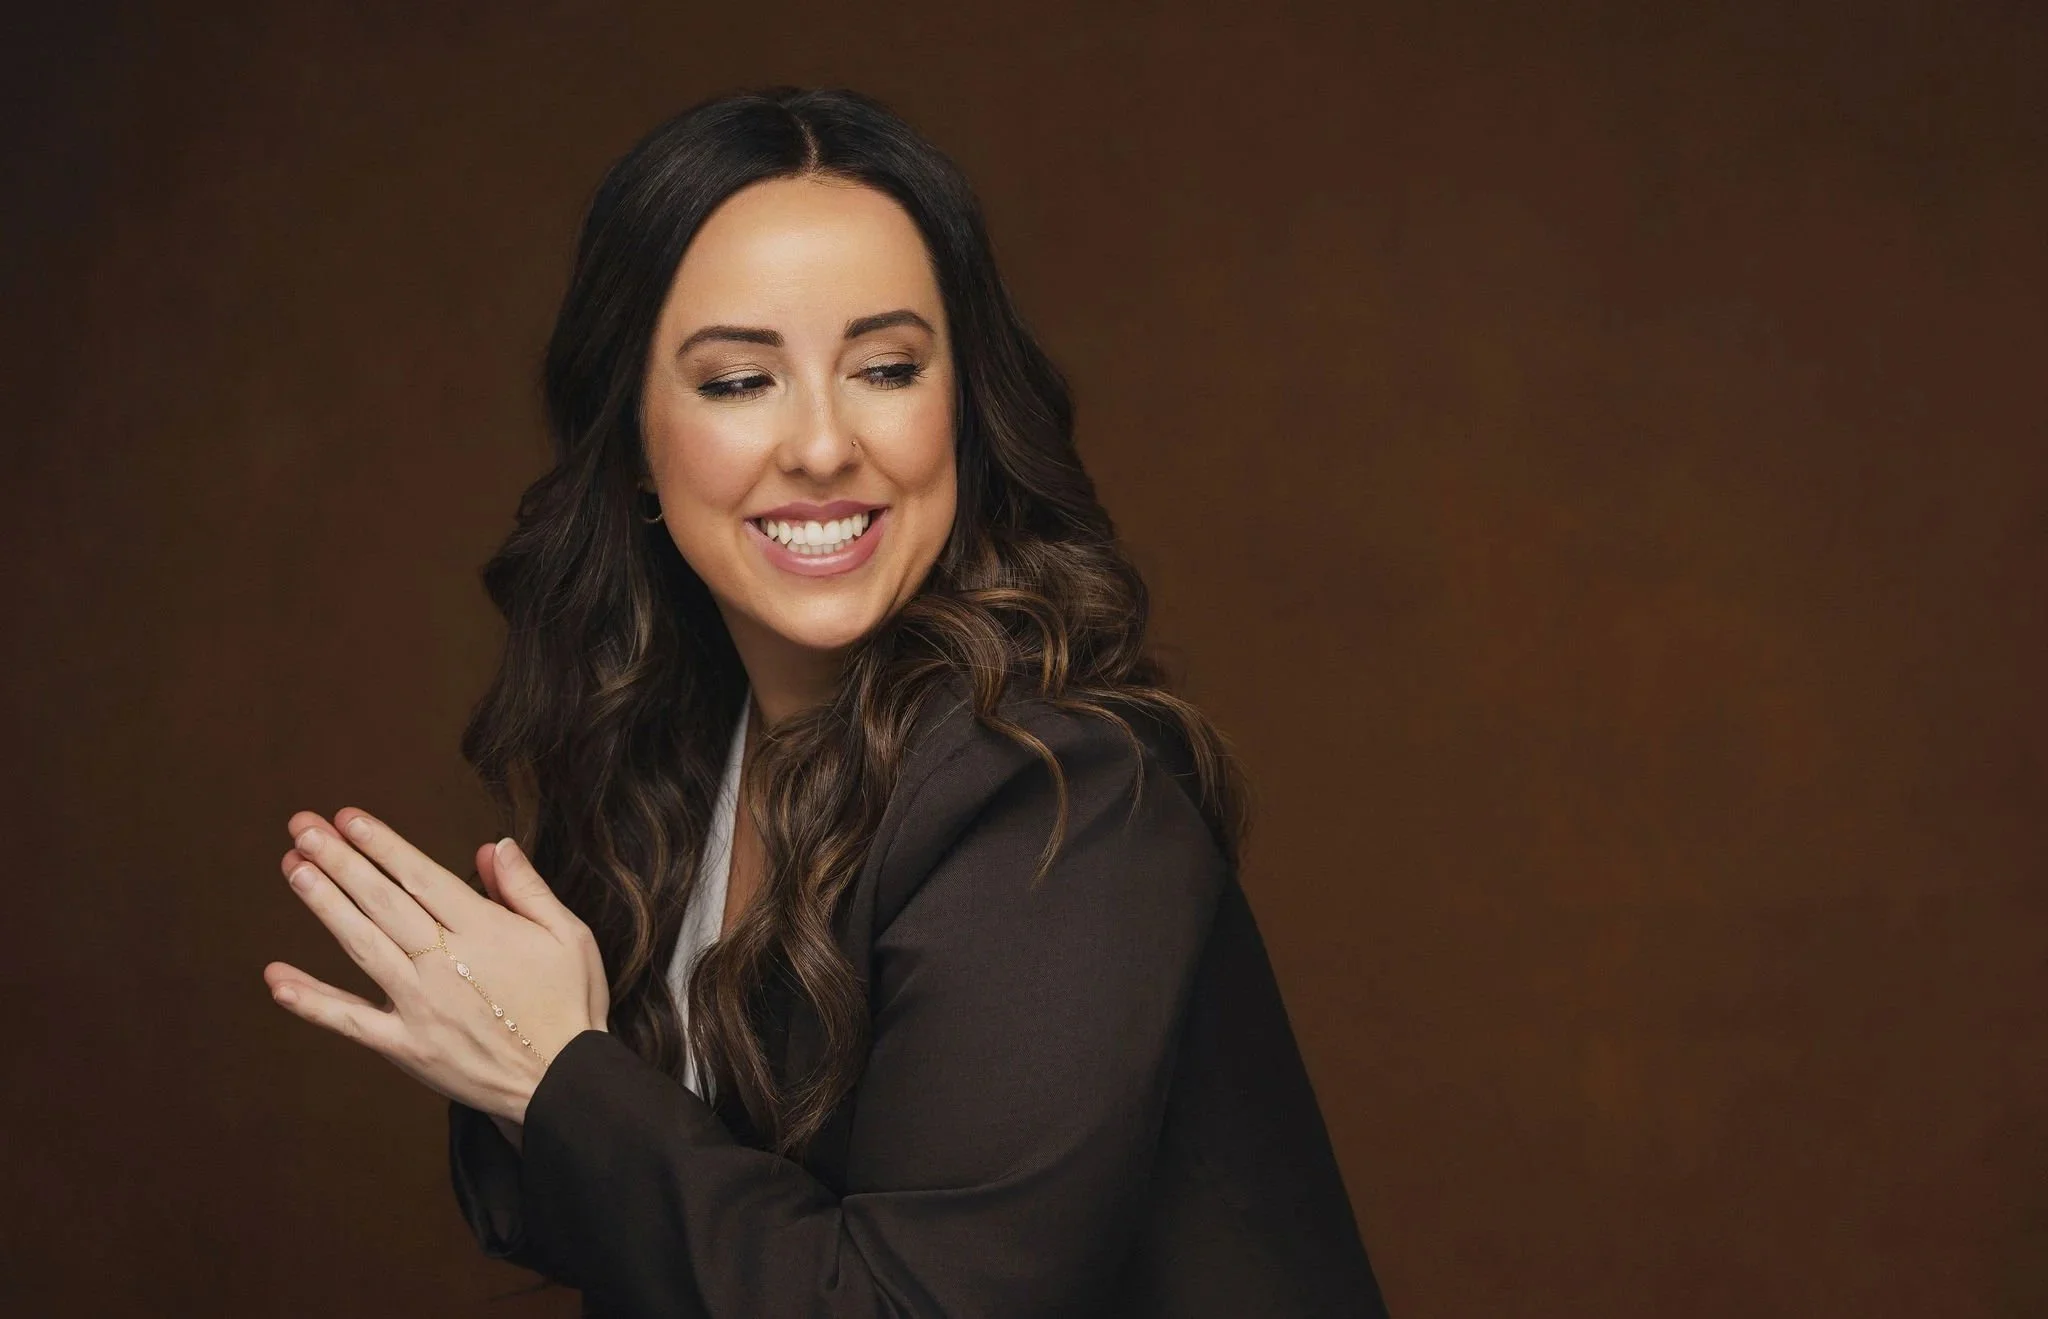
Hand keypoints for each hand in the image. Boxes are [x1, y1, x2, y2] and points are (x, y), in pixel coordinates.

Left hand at [264, 807, 610, 1123]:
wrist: (563, 1083)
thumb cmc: (570, 1005)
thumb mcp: (569, 935)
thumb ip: (527, 889)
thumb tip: (492, 846)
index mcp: (485, 932)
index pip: (422, 877)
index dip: (382, 844)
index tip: (348, 818)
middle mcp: (444, 964)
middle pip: (383, 902)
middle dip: (340, 861)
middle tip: (303, 828)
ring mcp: (420, 1007)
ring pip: (363, 946)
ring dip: (325, 906)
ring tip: (293, 869)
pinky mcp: (406, 1047)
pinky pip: (351, 1021)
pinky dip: (312, 1002)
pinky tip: (276, 978)